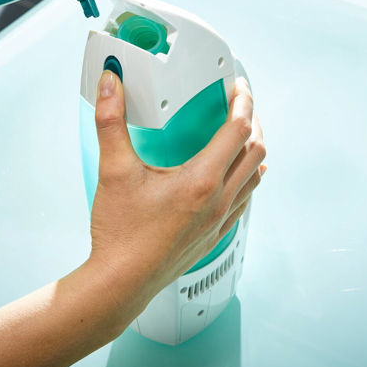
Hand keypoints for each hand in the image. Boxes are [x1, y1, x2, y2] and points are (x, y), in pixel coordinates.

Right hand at [88, 70, 266, 305]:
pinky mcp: (214, 235)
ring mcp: (220, 220)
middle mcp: (218, 200)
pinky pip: (244, 200)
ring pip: (255, 177)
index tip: (239, 86)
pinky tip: (234, 175)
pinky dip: (247, 178)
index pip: (239, 129)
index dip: (244, 101)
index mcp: (201, 180)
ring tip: (241, 134)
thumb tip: (110, 83)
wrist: (121, 282)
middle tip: (241, 105)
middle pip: (256, 151)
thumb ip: (110, 120)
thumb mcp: (113, 170)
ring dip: (253, 150)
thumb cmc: (120, 233)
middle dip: (253, 121)